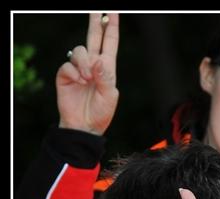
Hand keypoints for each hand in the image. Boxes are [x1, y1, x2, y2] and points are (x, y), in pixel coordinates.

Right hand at [57, 13, 119, 134]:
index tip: (113, 13)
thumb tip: (98, 60)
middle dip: (94, 22)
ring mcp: (78, 68)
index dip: (111, 28)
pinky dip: (75, 73)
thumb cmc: (100, 113)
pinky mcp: (66, 74)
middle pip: (93, 38)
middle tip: (96, 9)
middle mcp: (93, 65)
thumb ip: (105, 78)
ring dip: (84, 63)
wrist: (84, 126)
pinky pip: (68, 64)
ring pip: (80, 51)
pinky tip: (79, 83)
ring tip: (88, 79)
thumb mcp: (109, 97)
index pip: (109, 44)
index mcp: (107, 69)